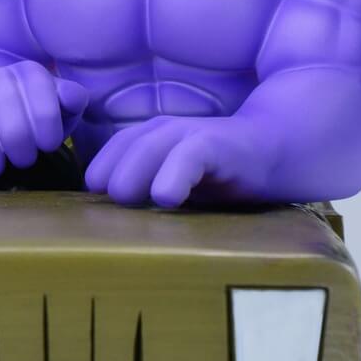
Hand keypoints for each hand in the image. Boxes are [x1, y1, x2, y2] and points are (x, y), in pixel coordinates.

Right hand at [0, 61, 88, 176]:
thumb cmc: (35, 118)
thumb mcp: (61, 111)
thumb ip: (71, 102)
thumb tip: (71, 98)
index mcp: (32, 72)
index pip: (39, 85)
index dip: (45, 117)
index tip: (48, 145)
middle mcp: (2, 73)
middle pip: (8, 99)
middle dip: (19, 134)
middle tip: (27, 159)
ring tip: (9, 163)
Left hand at [83, 116, 268, 207]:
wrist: (269, 151)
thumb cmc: (217, 174)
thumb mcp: (175, 183)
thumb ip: (146, 196)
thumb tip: (107, 229)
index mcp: (147, 139)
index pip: (109, 155)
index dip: (97, 177)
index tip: (90, 210)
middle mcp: (162, 132)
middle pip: (124, 151)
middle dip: (112, 178)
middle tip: (109, 211)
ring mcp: (188, 134)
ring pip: (149, 149)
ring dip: (133, 175)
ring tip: (125, 201)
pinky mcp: (214, 143)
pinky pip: (189, 155)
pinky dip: (174, 175)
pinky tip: (167, 198)